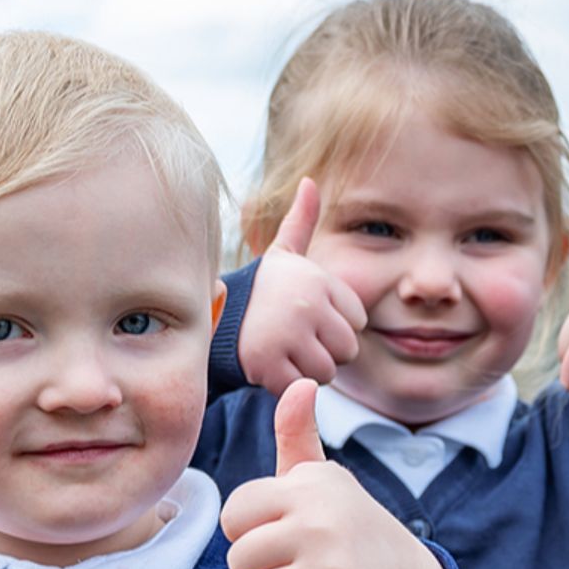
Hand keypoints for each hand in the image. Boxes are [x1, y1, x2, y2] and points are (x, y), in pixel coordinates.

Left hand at [220, 379, 450, 568]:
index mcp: (306, 491)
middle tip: (297, 565)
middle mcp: (320, 526)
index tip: (280, 531)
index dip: (249, 531)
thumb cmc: (344, 524)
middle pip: (240, 562)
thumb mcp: (322, 480)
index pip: (234, 516)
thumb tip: (300, 383)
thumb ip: (297, 434)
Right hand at [238, 178, 367, 390]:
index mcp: (318, 280)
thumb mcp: (282, 254)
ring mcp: (288, 335)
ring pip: (328, 372)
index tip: (306, 317)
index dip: (335, 324)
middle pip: (348, 350)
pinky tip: (269, 366)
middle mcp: (307, 305)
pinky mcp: (269, 364)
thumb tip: (310, 181)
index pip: (359, 321)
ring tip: (282, 350)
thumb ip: (302, 221)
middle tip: (294, 338)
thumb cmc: (257, 290)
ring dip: (307, 369)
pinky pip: (301, 387)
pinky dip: (287, 384)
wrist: (210, 320)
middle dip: (325, 350)